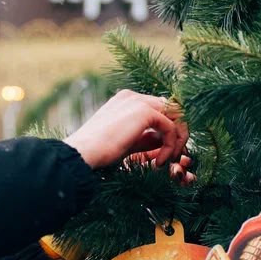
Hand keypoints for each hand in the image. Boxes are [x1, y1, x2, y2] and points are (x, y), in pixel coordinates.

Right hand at [63, 91, 194, 183]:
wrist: (83, 154)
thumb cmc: (98, 153)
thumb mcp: (127, 143)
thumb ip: (146, 138)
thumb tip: (166, 141)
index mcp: (126, 101)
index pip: (160, 110)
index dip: (168, 132)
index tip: (165, 154)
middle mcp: (133, 96)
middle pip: (171, 110)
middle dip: (177, 135)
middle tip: (172, 158)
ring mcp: (138, 101)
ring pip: (176, 116)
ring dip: (177, 141)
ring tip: (167, 162)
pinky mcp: (144, 111)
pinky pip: (171, 127)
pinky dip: (170, 146)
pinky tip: (158, 162)